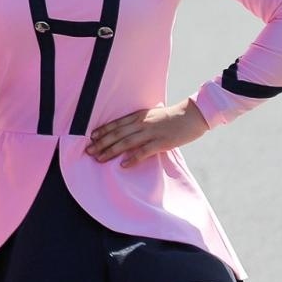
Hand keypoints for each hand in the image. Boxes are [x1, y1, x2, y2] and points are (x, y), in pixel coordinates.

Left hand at [85, 98, 208, 167]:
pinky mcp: (161, 142)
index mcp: (138, 116)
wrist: (192, 116)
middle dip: (101, 143)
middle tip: (89, 151)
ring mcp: (151, 133)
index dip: (103, 130)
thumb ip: (139, 122)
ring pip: (126, 142)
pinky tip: (123, 165)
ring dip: (111, 151)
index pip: (116, 124)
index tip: (91, 137)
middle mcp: (141, 123)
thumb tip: (127, 130)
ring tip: (100, 158)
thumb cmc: (172, 117)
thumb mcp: (151, 115)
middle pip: (117, 134)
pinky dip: (132, 158)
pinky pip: (143, 151)